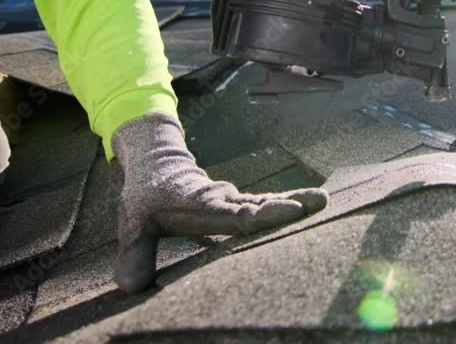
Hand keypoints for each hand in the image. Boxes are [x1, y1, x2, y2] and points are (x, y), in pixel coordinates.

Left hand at [112, 114, 327, 293]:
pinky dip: (289, 205)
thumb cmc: (145, 198)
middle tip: (319, 201)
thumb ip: (134, 254)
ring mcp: (234, 200)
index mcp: (203, 205)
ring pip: (268, 201)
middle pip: (261, 205)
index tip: (289, 210)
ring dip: (295, 203)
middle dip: (289, 205)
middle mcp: (224, 200)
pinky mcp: (240, 204)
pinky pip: (267, 204)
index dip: (264, 215)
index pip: (237, 214)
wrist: (157, 168)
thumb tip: (131, 287)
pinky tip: (312, 206)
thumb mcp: (132, 225)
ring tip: (323, 201)